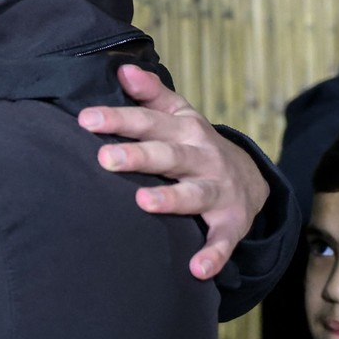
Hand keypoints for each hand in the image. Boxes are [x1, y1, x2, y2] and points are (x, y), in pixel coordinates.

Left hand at [78, 65, 268, 279]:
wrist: (253, 180)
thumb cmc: (198, 146)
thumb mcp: (181, 116)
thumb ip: (152, 95)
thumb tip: (124, 69)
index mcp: (185, 131)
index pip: (148, 122)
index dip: (118, 119)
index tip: (86, 119)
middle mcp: (202, 158)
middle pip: (168, 155)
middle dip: (138, 156)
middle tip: (105, 158)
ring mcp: (218, 191)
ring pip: (194, 195)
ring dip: (171, 199)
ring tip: (144, 203)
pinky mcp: (230, 223)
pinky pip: (222, 241)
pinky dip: (213, 255)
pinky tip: (196, 269)